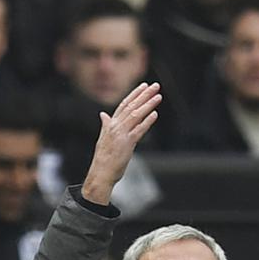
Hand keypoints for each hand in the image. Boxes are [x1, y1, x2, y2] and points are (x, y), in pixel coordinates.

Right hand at [82, 82, 160, 204]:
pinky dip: (147, 122)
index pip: (124, 104)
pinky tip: (155, 114)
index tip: (143, 86)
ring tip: (158, 97)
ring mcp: (121, 134)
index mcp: (111, 124)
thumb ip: (106, 125)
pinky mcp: (127, 144)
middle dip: (144, 95)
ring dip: (148, 105)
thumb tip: (103, 114)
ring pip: (136, 115)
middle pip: (131, 106)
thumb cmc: (103, 158)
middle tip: (155, 86)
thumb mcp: (103, 138)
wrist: (100, 173)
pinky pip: (138, 131)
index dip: (134, 94)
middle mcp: (115, 126)